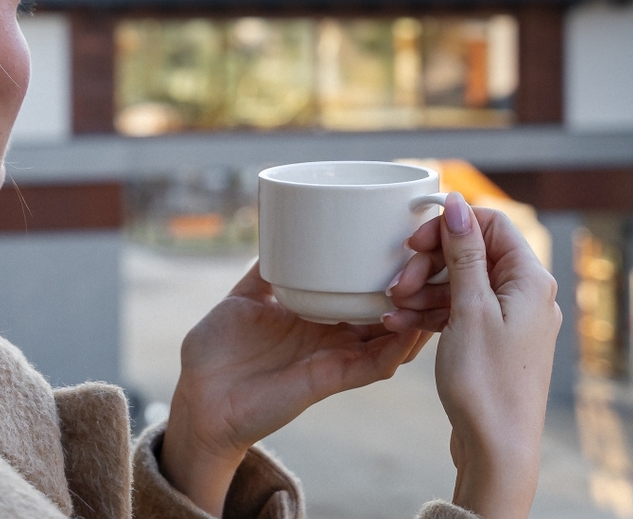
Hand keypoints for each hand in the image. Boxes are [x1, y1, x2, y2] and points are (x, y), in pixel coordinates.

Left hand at [160, 262, 431, 515]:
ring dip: (414, 319)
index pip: (365, 294)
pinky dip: (395, 351)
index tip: (414, 246)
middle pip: (389, 316)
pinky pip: (372, 367)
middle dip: (416, 295)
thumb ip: (264, 272)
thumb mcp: (243, 299)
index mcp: (316, 317)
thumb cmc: (216, 353)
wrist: (197, 397)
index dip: (392, 275)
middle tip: (435, 264)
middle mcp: (331, 338)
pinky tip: (412, 331)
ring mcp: (332, 359)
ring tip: (434, 292)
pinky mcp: (327, 380)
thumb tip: (277, 234)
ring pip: (392, 341)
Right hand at [393, 193, 559, 518]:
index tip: (413, 243)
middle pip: (473, 254)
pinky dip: (431, 314)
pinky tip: (399, 324)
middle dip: (430, 263)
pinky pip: (459, 313)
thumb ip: (464, 252)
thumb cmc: (487, 382)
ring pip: (461, 285)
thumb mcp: (469, 308)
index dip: (449, 226)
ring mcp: (510, 321)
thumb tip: (458, 203)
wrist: (497, 449)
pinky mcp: (493, 343)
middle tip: (397, 282)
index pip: (491, 224)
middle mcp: (526, 295)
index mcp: (530, 279)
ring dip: (424, 291)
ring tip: (392, 307)